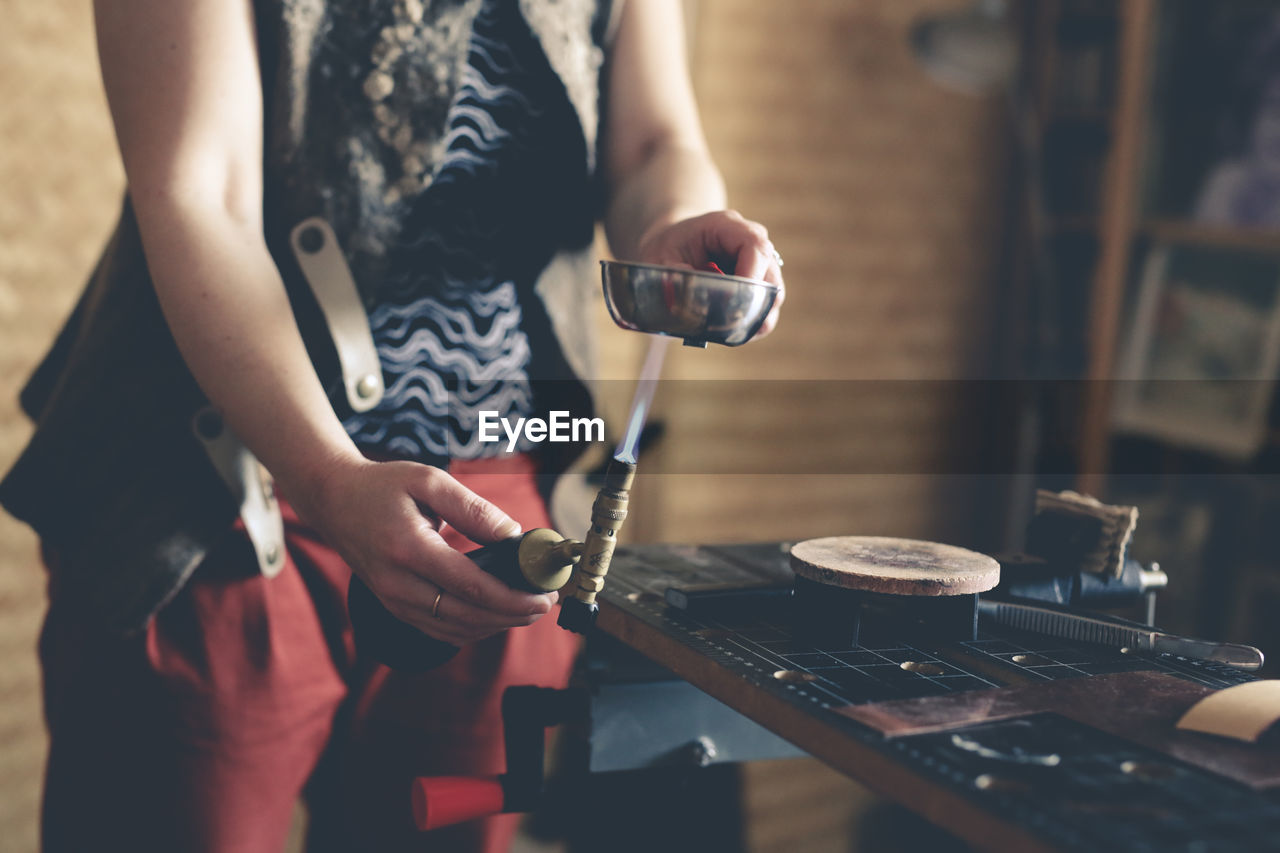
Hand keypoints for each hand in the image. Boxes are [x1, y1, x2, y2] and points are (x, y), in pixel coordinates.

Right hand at [292, 456, 556, 645]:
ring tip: (529, 610)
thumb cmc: (383, 487)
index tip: (541, 595)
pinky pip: (441, 629)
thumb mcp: (429, 481)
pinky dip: (475, 627)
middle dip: (513, 614)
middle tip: (545, 604)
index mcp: (408, 549)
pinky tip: (498, 614)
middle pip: (467, 615)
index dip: (511, 597)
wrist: (334, 502)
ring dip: (498, 625)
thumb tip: (513, 536)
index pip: (470, 586)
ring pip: (456, 630)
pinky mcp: (395, 607)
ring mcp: (394, 601)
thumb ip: (473, 509)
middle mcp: (398, 584)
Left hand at [636, 210, 785, 338]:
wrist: (672, 246)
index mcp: (726, 226)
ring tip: (729, 332)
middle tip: (731, 325)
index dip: (751, 276)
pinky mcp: (757, 283)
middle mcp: (749, 242)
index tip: (734, 302)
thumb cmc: (666, 248)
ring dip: (755, 317)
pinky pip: (765, 306)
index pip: (755, 246)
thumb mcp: (657, 256)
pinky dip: (752, 322)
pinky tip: (732, 331)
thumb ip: (669, 274)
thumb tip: (682, 292)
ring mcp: (757, 263)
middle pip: (770, 275)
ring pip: (773, 295)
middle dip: (755, 304)